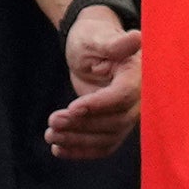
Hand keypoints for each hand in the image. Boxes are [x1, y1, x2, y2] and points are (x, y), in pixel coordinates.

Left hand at [46, 7, 142, 159]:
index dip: (98, 105)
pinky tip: (58, 150)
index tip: (71, 108)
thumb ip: (115, 43)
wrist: (91, 48)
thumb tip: (137, 38)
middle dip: (83, 125)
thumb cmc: (93, 38)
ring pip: (109, 137)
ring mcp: (128, 113)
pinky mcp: (115, 124)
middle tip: (52, 121)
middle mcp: (138, 97)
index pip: (122, 96)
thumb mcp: (97, 37)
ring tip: (50, 134)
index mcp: (137, 73)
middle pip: (116, 121)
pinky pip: (105, 145)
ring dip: (79, 141)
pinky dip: (83, 151)